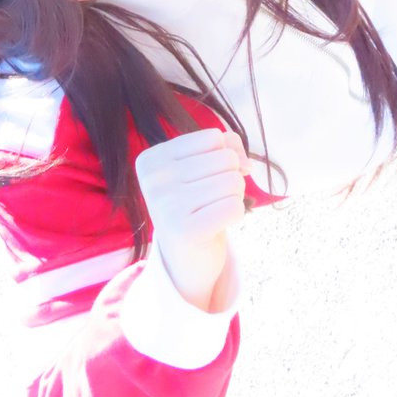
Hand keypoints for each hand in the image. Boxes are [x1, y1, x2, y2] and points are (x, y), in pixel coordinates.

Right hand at [135, 128, 250, 307]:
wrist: (184, 259)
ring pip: (233, 182)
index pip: (213, 137)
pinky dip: (235, 215)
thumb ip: (226, 146)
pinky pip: (235, 207)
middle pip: (226, 158)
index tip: (206, 177)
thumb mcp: (201, 166)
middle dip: (230, 178)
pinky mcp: (186, 231)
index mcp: (151, 159)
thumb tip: (245, 163)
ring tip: (213, 210)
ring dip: (233, 197)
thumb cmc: (195, 204)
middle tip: (210, 199)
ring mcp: (167, 205)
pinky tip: (217, 224)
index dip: (223, 156)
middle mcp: (154, 179)